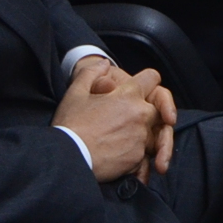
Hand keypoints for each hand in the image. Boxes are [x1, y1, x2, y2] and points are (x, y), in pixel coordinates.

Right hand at [54, 59, 170, 182]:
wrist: (66, 159)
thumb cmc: (70, 126)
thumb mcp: (75, 93)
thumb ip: (91, 73)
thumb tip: (104, 64)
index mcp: (128, 95)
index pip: (152, 78)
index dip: (147, 82)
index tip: (140, 90)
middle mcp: (141, 114)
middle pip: (156, 108)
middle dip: (144, 112)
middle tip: (123, 121)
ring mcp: (141, 137)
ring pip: (151, 133)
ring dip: (139, 135)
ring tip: (116, 141)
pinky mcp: (137, 158)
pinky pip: (143, 154)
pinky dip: (134, 154)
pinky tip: (117, 155)